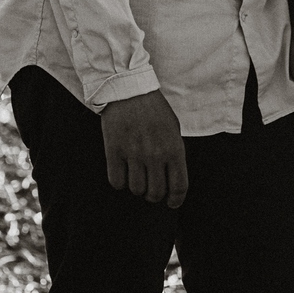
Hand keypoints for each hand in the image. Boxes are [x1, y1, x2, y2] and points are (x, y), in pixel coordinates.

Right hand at [101, 90, 188, 207]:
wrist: (128, 89)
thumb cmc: (154, 109)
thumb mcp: (173, 129)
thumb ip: (174, 153)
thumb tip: (172, 179)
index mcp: (174, 148)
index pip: (179, 186)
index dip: (176, 200)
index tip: (171, 203)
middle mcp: (155, 154)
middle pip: (155, 193)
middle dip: (154, 195)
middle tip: (151, 187)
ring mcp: (134, 154)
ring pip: (136, 189)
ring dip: (136, 186)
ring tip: (136, 175)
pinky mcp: (114, 151)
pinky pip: (116, 181)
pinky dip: (119, 181)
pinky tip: (122, 171)